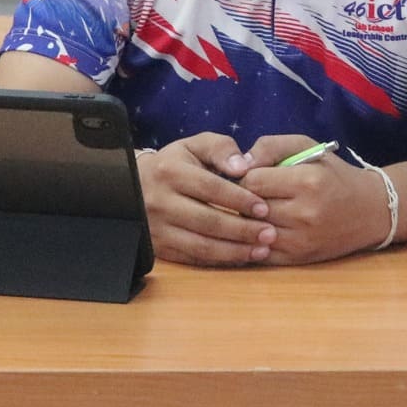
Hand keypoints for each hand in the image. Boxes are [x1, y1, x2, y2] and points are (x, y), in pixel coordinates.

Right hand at [136, 134, 274, 266]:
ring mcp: (157, 228)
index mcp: (170, 172)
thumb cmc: (175, 163)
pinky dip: (219, 260)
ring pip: (201, 245)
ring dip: (235, 251)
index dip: (240, 200)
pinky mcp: (158, 248)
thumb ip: (221, 148)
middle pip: (207, 221)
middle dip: (243, 230)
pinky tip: (241, 258)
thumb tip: (242, 167)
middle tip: (271, 233)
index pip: (211, 188)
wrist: (135, 186)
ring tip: (262, 250)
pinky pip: (192, 258)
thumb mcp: (195, 145)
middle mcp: (160, 202)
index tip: (265, 208)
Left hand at [241, 134, 390, 265]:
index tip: (250, 175)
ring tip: (253, 210)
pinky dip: (253, 241)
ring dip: (247, 221)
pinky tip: (259, 229)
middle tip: (246, 194)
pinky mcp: (299, 259)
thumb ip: (270, 146)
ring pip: (252, 231)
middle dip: (243, 199)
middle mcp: (305, 213)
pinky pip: (260, 253)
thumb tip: (238, 164)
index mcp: (307, 181)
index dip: (245, 177)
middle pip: (250, 207)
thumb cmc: (333, 175)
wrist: (370, 211)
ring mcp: (302, 240)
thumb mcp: (307, 148)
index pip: (252, 181)